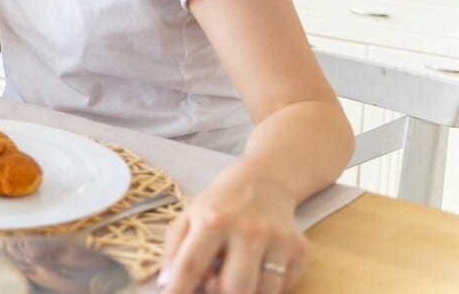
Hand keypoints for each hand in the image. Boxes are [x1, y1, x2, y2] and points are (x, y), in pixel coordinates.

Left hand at [159, 164, 306, 293]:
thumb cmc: (218, 207)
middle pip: (234, 288)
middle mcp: (248, 231)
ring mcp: (278, 241)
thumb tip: (166, 286)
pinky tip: (257, 270)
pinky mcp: (299, 249)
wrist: (262, 183)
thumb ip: (174, 252)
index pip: (191, 265)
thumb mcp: (187, 218)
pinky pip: (284, 287)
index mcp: (213, 221)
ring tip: (234, 277)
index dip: (179, 290)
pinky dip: (268, 289)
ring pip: (263, 292)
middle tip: (212, 286)